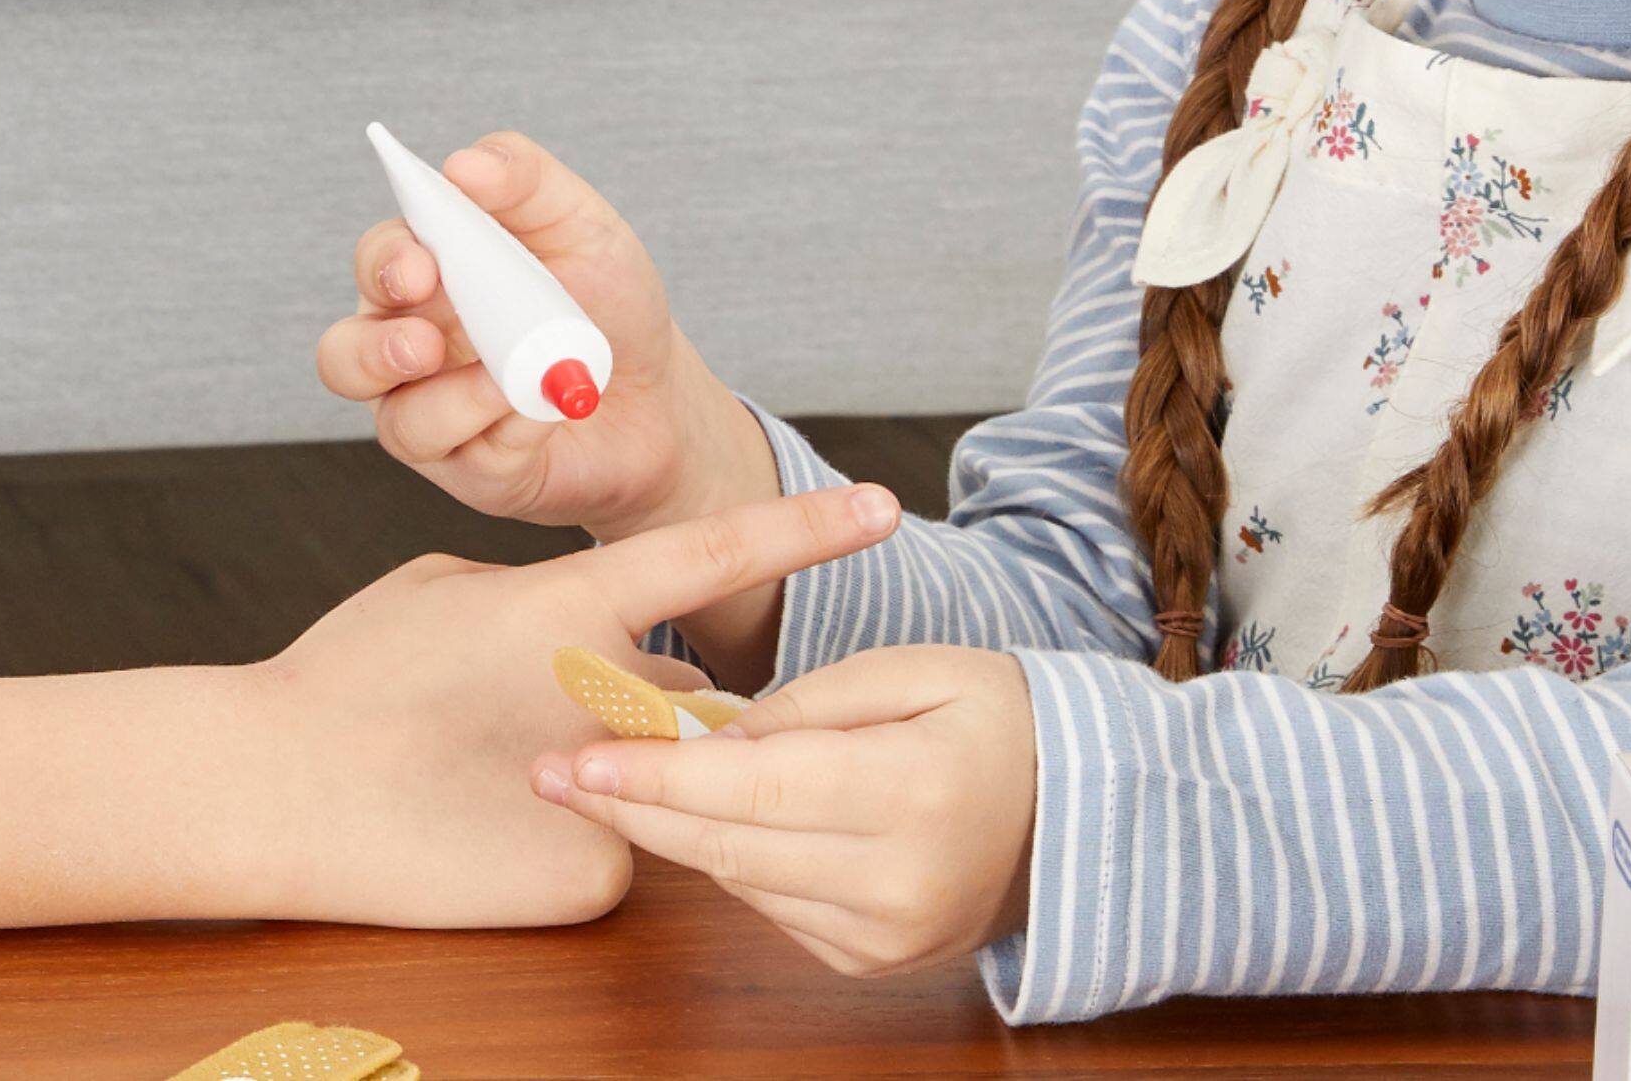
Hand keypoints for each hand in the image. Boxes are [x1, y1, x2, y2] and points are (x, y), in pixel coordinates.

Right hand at [248, 481, 900, 929]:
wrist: (269, 793)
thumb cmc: (349, 675)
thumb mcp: (452, 590)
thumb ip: (541, 602)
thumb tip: (578, 626)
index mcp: (577, 609)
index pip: (720, 555)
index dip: (809, 528)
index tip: (888, 505)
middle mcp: (616, 701)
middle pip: (697, 700)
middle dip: (668, 706)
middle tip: (575, 711)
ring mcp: (613, 799)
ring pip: (658, 781)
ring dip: (615, 774)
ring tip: (499, 771)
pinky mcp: (592, 884)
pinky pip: (619, 853)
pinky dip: (574, 844)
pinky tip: (490, 839)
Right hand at [317, 128, 779, 538]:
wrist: (663, 395)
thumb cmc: (611, 302)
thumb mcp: (582, 224)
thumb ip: (525, 181)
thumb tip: (463, 165)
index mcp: (434, 276)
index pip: (380, 260)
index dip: (386, 263)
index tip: (420, 267)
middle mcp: (415, 348)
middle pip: (344, 354)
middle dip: (375, 349)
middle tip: (426, 344)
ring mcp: (436, 415)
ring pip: (396, 420)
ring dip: (454, 400)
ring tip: (512, 381)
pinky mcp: (471, 470)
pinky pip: (467, 461)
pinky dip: (509, 431)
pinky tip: (546, 412)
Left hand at [531, 643, 1036, 975]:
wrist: (1077, 811)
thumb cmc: (999, 717)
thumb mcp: (919, 667)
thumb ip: (813, 696)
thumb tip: (718, 735)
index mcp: (913, 792)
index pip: (754, 788)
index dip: (658, 775)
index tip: (580, 755)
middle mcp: (894, 881)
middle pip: (730, 846)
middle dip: (634, 808)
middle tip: (553, 771)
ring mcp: (881, 935)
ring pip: (741, 882)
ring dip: (671, 833)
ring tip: (608, 781)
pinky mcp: (869, 961)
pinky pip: (771, 906)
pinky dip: (733, 859)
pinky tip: (702, 817)